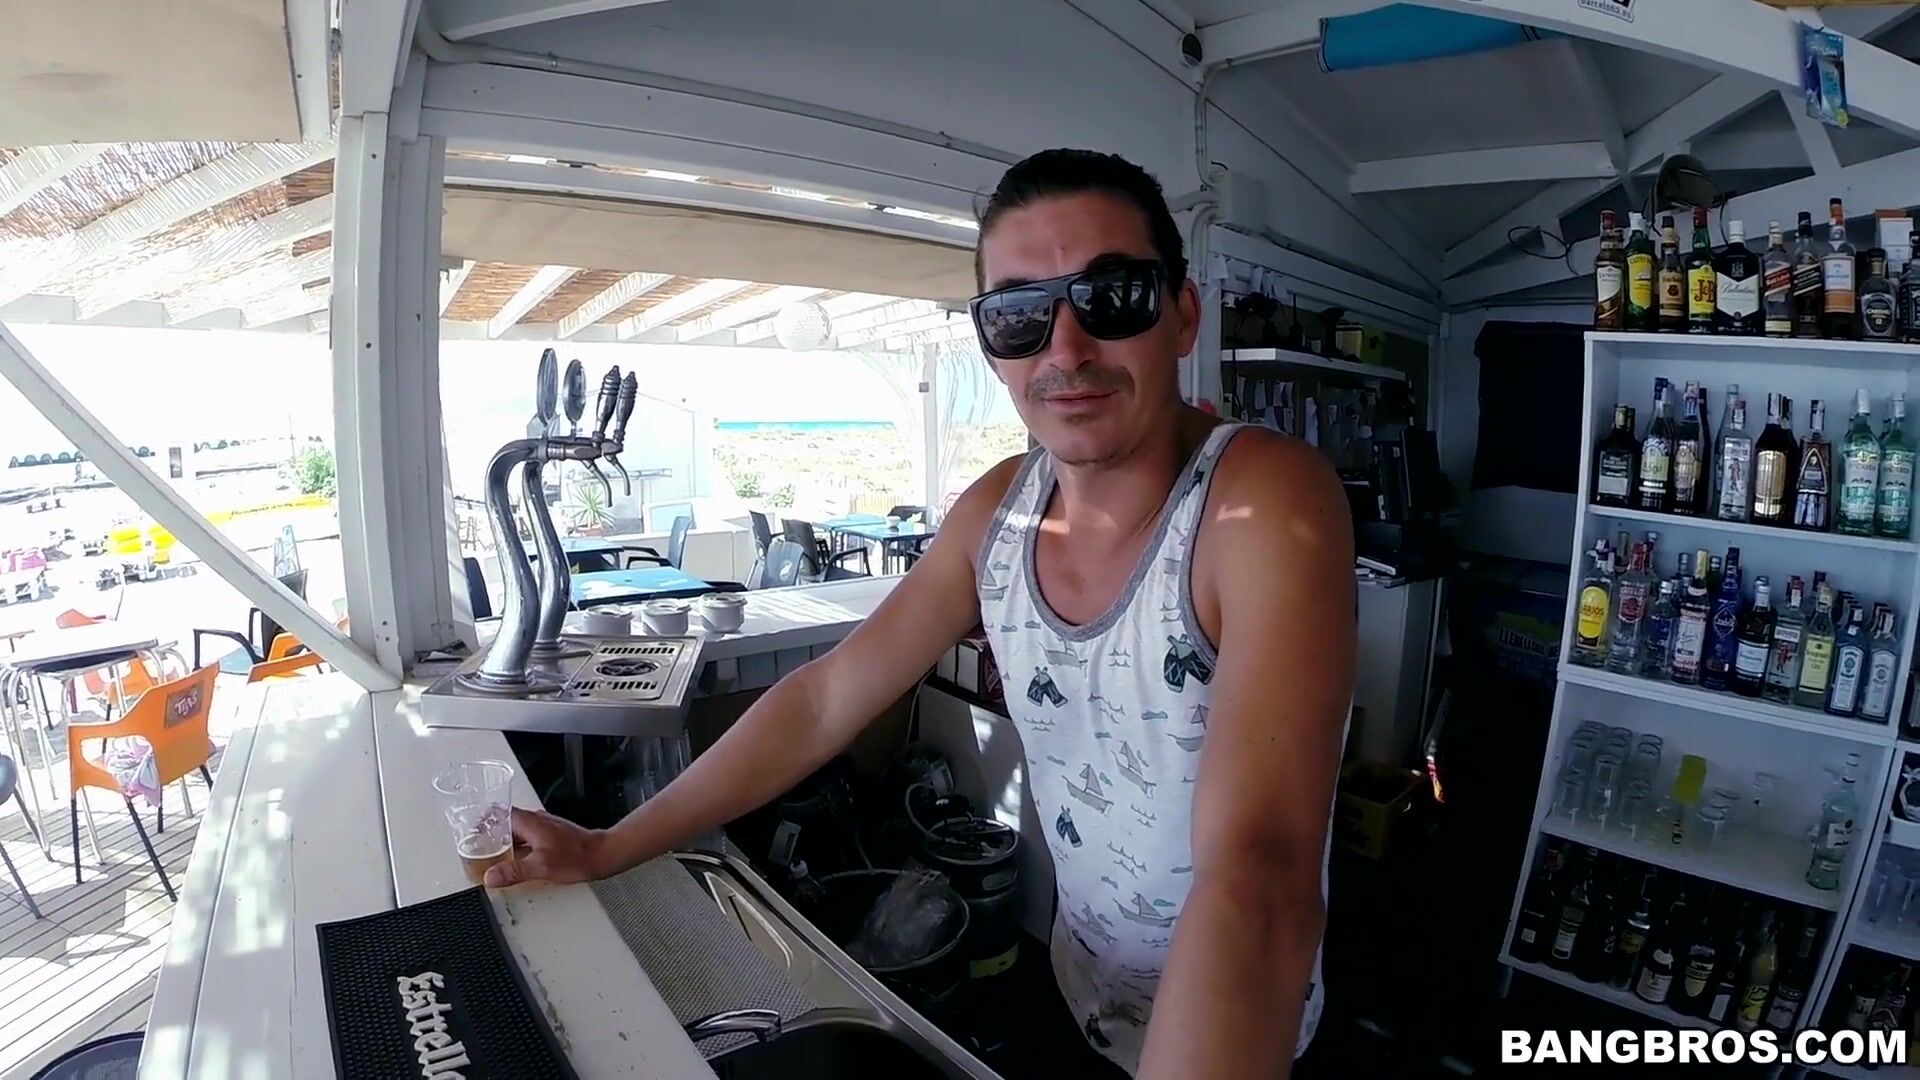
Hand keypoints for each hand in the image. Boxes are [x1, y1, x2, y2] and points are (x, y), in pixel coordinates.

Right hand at [483, 808, 612, 886]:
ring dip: (504, 841)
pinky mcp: (552, 836)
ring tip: (493, 857)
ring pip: (516, 830)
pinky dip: (517, 847)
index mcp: (529, 822)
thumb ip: (513, 871)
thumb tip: (490, 877)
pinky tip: (516, 860)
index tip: (471, 832)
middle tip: (477, 848)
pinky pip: (527, 838)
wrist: (602, 854)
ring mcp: (544, 827)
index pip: (497, 813)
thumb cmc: (577, 856)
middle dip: (490, 834)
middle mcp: (536, 820)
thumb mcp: (540, 866)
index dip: (482, 821)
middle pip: (505, 822)